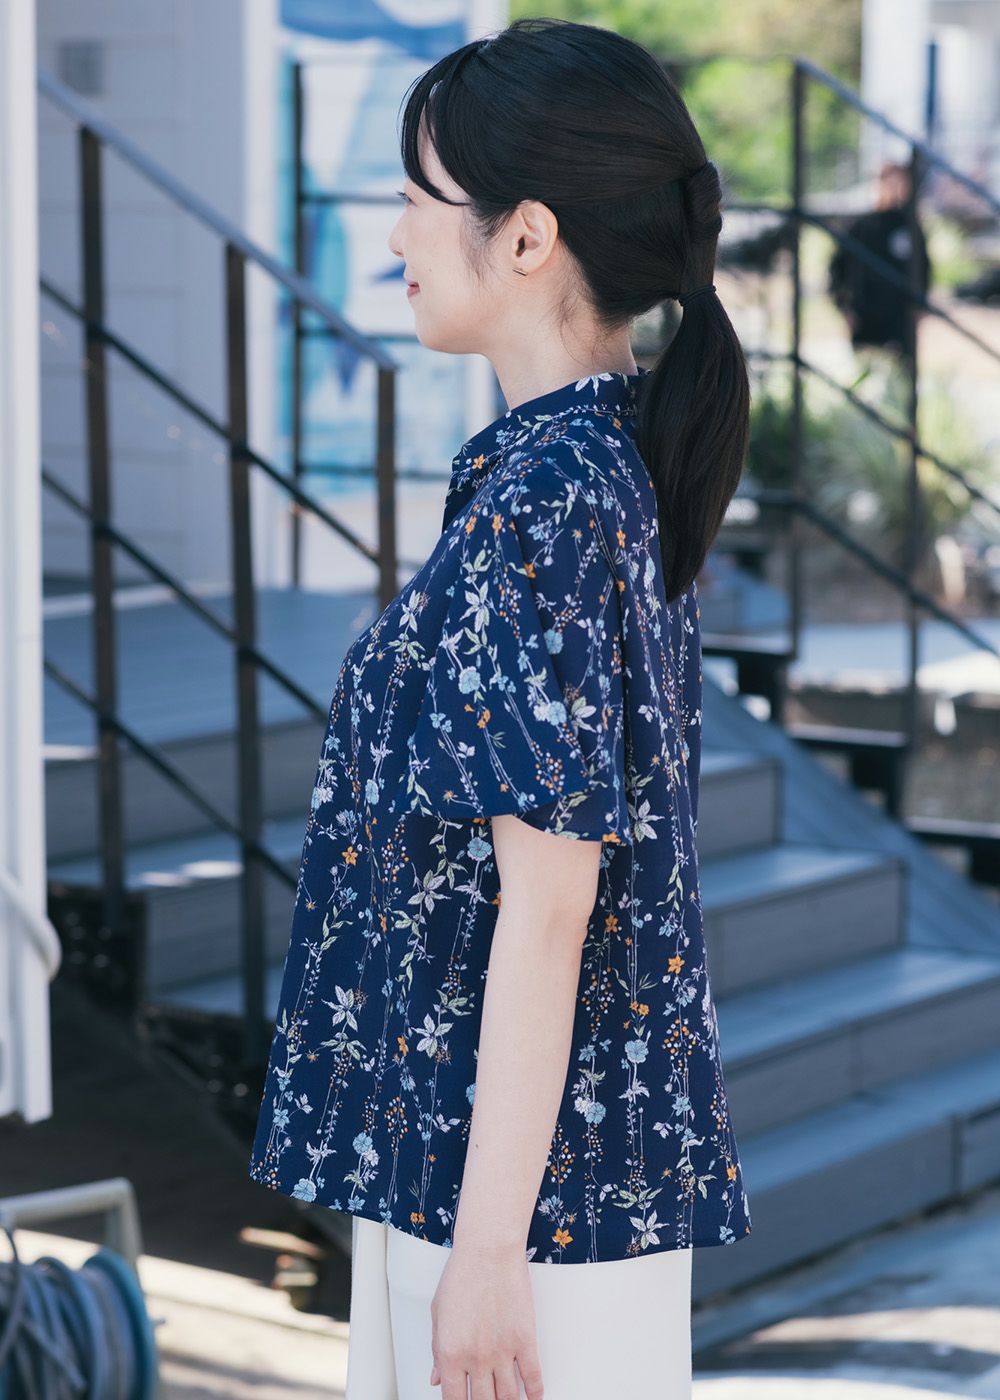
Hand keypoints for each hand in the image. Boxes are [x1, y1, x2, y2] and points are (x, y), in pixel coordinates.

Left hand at [429, 1241, 543, 1398]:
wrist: (488, 1250)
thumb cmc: (462, 1274)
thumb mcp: (438, 1313)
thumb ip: (437, 1350)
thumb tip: (436, 1377)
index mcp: (450, 1353)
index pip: (454, 1399)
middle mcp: (476, 1358)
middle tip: (486, 1399)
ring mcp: (503, 1351)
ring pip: (508, 1396)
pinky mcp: (525, 1339)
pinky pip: (533, 1377)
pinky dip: (535, 1393)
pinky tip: (534, 1397)